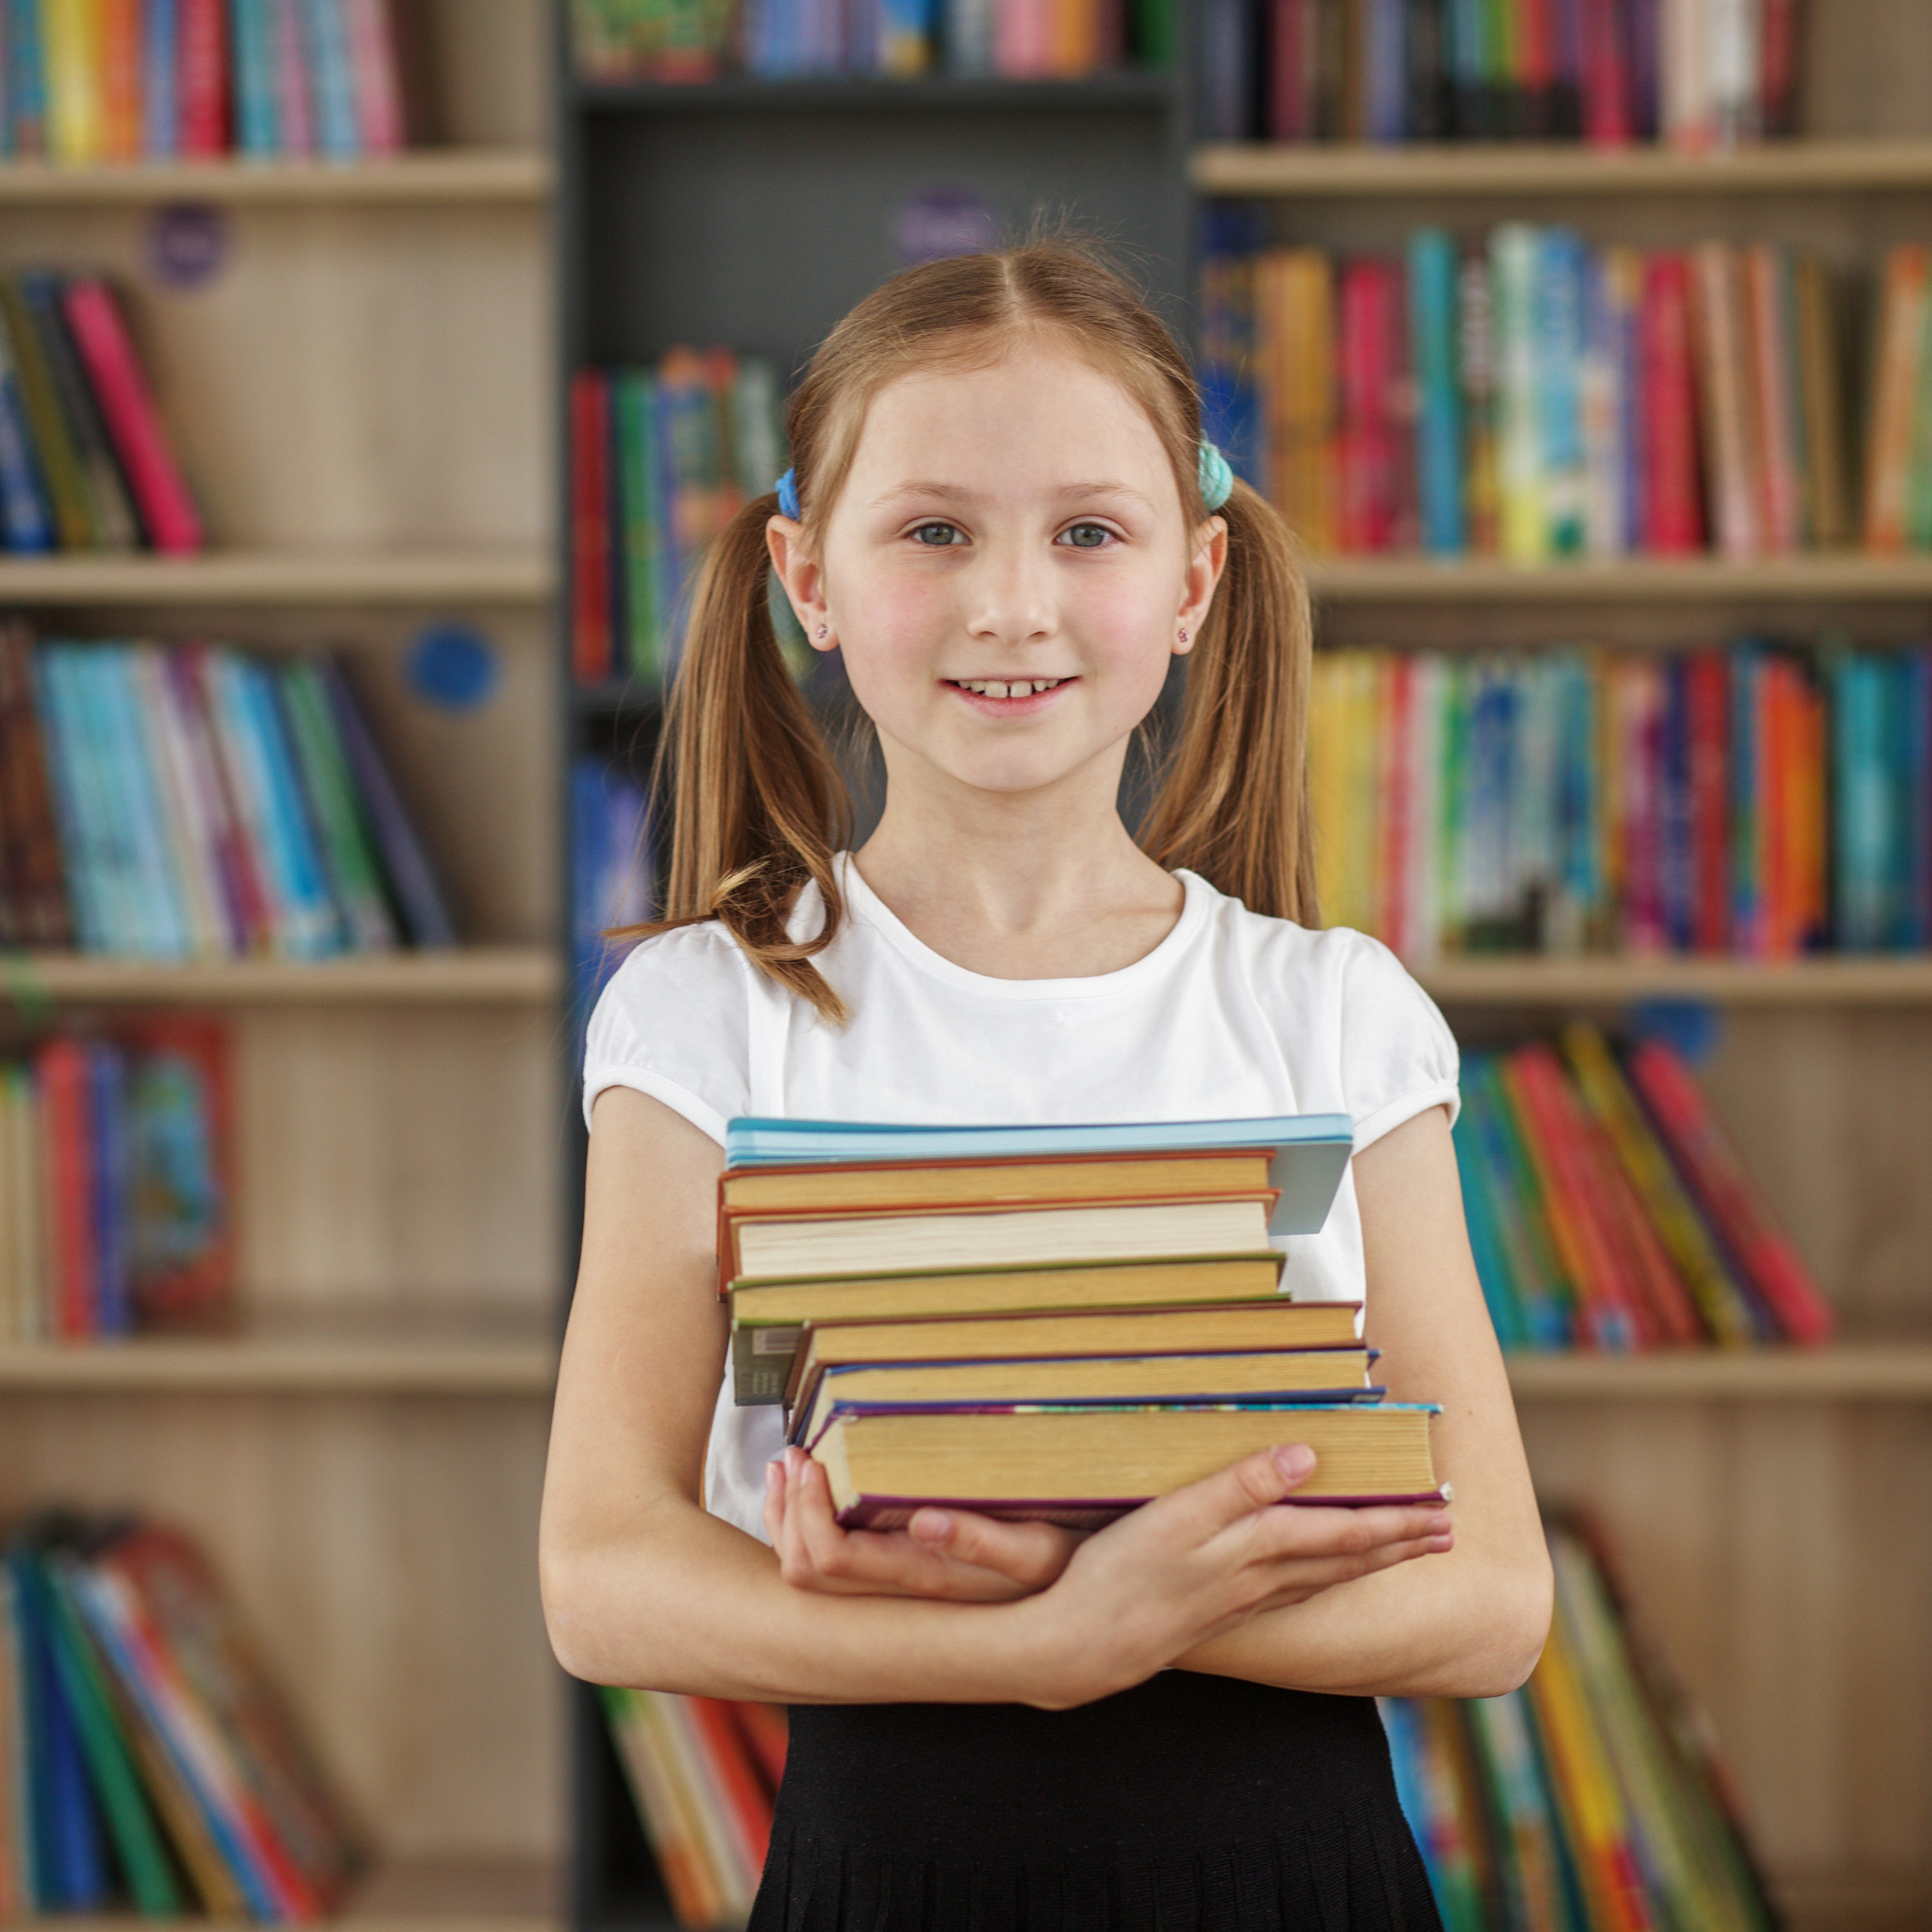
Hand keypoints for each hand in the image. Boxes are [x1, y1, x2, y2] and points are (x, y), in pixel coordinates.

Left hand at [764, 1448, 1082, 1601]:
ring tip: (788, 1464)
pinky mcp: (906, 1570)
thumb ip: (983, 1539)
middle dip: (787, 1508)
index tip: (810, 1459)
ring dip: (790, 1513)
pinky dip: (809, 1520)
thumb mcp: (1036, 1550)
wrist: (1084, 1608)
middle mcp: (897, 1590)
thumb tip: (925, 1523)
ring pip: (810, 1566)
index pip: (829, 1561)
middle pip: (804, 1567)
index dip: (805, 1512)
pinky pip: (834, 1556)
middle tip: (789, 1453)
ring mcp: (897, 1584)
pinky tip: (814, 1485)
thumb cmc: (1065, 1568)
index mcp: (920, 1577)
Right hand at [1023, 1443, 1452, 1707]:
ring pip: (1325, 1578)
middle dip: (1399, 1543)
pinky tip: (1321, 1580)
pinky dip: (1326, 1580)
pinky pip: (1296, 1593)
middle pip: (1346, 1560)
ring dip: (1371, 1561)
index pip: (1345, 1533)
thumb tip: (1305, 1456)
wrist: (1083, 1645)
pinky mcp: (1220, 1612)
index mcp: (1257, 1549)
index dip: (1395, 1520)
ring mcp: (1242, 1601)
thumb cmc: (1122, 1573)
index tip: (1440, 1509)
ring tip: (1403, 1550)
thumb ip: (1241, 1484)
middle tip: (1447, 1532)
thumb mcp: (1177, 1515)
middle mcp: (1260, 1579)